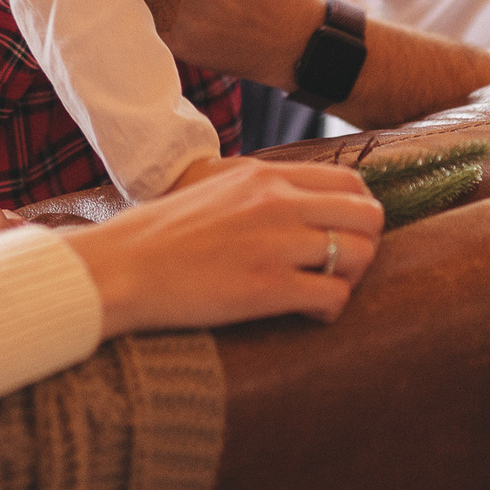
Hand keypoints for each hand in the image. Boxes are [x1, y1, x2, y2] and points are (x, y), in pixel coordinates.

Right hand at [65, 160, 383, 330]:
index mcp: (265, 176)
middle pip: (367, 216)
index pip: (350, 183)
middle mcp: (277, 202)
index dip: (358, 213)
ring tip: (323, 291)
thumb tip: (292, 202)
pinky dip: (331, 309)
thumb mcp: (215, 188)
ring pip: (359, 255)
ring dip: (350, 278)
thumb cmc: (160, 235)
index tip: (341, 235)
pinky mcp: (268, 288)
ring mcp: (275, 243)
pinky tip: (308, 313)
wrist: (122, 267)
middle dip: (364, 245)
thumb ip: (258, 190)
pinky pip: (334, 296)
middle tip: (339, 268)